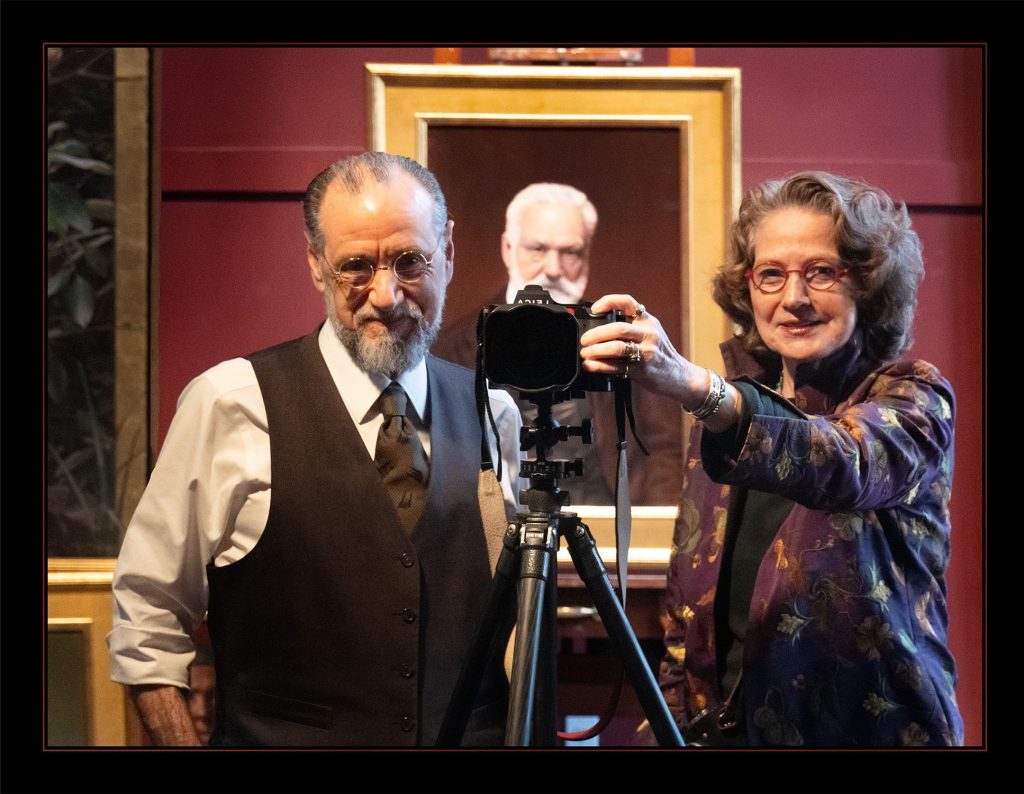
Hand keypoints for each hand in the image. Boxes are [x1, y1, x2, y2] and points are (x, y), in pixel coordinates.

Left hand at [579, 294, 741, 432]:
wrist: (679, 376)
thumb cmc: (660, 355)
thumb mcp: (651, 334)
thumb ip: (631, 328)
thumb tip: (598, 329)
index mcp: (648, 321)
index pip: (628, 302)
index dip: (608, 302)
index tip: (594, 309)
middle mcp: (648, 333)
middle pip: (618, 328)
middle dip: (596, 334)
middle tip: (584, 340)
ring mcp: (647, 351)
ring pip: (616, 347)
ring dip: (596, 350)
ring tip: (585, 353)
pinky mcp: (642, 369)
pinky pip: (616, 366)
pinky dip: (600, 366)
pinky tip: (590, 366)